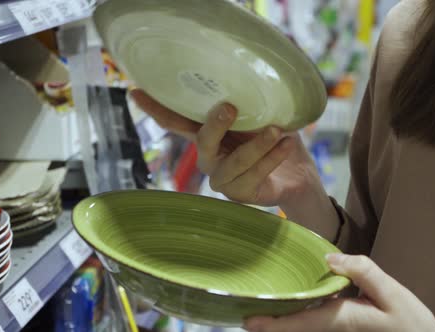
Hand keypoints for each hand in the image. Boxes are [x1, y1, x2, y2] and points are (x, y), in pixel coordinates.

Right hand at [130, 89, 320, 206]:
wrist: (298, 173)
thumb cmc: (275, 139)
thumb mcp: (262, 116)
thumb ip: (250, 103)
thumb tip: (250, 68)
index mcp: (209, 135)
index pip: (178, 121)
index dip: (156, 108)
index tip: (135, 91)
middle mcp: (209, 157)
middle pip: (202, 141)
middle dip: (215, 125)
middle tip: (230, 108)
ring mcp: (223, 178)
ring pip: (235, 162)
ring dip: (257, 145)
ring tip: (278, 131)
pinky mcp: (240, 194)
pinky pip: (255, 174)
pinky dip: (272, 158)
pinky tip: (287, 144)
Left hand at [244, 254, 434, 331]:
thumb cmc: (410, 321)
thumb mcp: (393, 293)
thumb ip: (364, 272)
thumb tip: (329, 257)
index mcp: (343, 319)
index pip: (302, 323)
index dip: (274, 325)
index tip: (248, 322)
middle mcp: (334, 328)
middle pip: (297, 325)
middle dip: (270, 321)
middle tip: (243, 310)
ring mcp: (337, 329)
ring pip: (304, 322)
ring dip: (282, 316)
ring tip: (260, 303)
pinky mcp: (341, 324)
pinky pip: (314, 318)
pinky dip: (300, 310)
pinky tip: (293, 298)